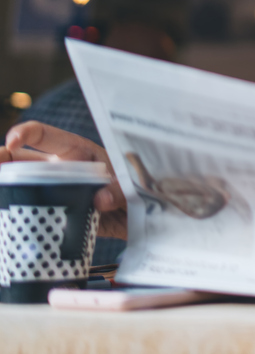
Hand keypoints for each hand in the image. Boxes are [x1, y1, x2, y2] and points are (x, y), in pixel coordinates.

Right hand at [2, 122, 126, 238]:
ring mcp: (51, 192)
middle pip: (19, 160)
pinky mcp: (52, 215)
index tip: (13, 140)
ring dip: (2, 187)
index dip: (26, 133)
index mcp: (76, 152)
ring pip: (16, 186)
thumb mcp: (132, 181)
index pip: (45, 135)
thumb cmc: (135, 187)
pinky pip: (26, 213)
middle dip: (1, 159)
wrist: (141, 215)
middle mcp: (57, 170)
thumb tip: (101, 199)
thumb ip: (120, 189)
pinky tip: (4, 220)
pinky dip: (11, 215)